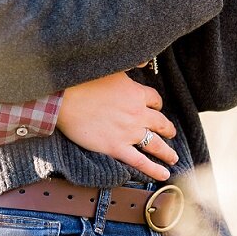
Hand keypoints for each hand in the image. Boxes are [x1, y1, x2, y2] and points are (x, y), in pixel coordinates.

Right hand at [56, 72, 178, 180]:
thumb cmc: (82, 80)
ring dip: (167, 152)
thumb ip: (129, 65)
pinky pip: (140, 162)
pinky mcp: (116, 147)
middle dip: (167, 129)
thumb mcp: (111, 66)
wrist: (63, 98)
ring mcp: (128, 132)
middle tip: (170, 133)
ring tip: (172, 157)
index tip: (155, 107)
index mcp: (135, 93)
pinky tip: (163, 174)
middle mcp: (137, 114)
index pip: (154, 99)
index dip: (156, 104)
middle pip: (160, 123)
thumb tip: (145, 60)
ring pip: (155, 144)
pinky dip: (154, 170)